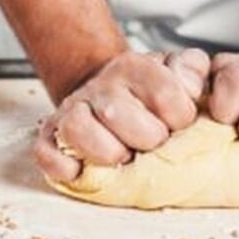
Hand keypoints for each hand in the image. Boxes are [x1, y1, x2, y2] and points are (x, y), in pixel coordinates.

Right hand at [34, 49, 208, 180]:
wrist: (109, 91)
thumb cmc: (148, 93)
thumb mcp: (177, 71)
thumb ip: (192, 69)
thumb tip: (192, 85)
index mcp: (134, 67)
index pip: (163, 91)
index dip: (179, 116)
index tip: (179, 124)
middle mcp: (100, 86)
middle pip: (116, 112)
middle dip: (144, 139)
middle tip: (152, 144)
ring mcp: (72, 110)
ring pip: (76, 128)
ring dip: (105, 151)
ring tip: (122, 157)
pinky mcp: (50, 135)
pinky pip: (45, 152)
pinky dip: (63, 167)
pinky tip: (83, 171)